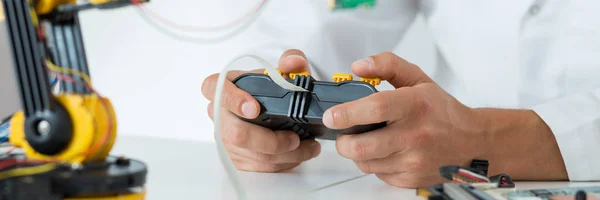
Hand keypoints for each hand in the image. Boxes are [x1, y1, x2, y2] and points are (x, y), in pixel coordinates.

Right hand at [202, 49, 320, 171]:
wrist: (264, 107)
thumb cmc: (266, 89)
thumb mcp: (280, 72)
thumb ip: (290, 63)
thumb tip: (294, 63)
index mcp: (222, 87)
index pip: (214, 89)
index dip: (232, 100)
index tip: (254, 108)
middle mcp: (219, 114)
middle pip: (236, 134)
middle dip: (270, 140)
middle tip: (293, 137)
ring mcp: (226, 138)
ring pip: (252, 154)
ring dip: (286, 154)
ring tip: (308, 146)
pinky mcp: (237, 157)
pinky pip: (259, 166)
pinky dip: (284, 163)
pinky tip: (299, 154)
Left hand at [325, 52, 487, 187]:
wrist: (473, 143)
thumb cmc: (443, 111)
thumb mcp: (418, 79)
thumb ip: (387, 65)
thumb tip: (358, 67)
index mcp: (415, 106)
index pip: (375, 109)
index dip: (346, 113)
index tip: (331, 115)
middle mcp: (415, 135)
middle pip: (362, 146)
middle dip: (342, 141)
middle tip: (342, 132)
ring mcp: (413, 161)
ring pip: (365, 162)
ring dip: (357, 152)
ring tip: (366, 139)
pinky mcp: (411, 179)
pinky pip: (378, 173)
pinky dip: (374, 163)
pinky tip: (383, 151)